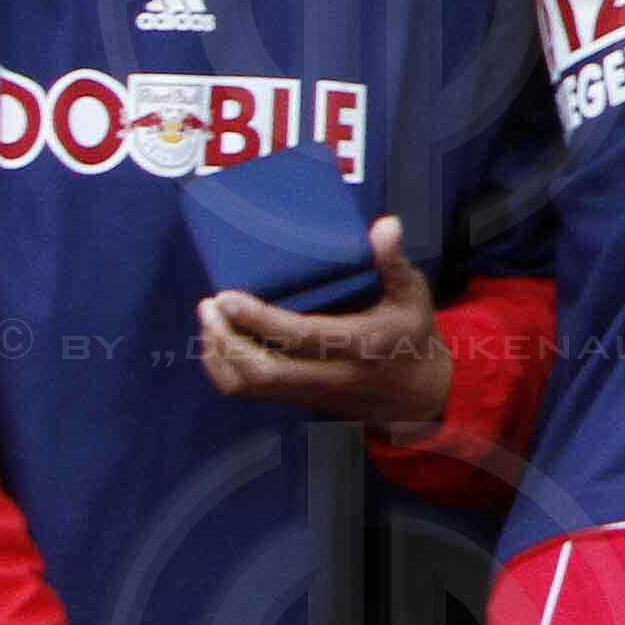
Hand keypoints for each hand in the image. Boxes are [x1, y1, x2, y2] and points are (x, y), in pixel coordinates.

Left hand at [196, 218, 450, 430]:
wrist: (416, 394)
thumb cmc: (411, 334)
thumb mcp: (412, 296)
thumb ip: (393, 262)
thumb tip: (385, 224)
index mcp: (360, 345)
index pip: (301, 337)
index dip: (259, 320)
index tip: (227, 295)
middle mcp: (331, 374)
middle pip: (263, 371)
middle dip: (227, 340)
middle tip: (208, 305)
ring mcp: (310, 392)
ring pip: (249, 386)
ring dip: (219, 354)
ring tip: (209, 320)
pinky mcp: (295, 400)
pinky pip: (248, 393)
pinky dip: (223, 369)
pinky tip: (217, 343)